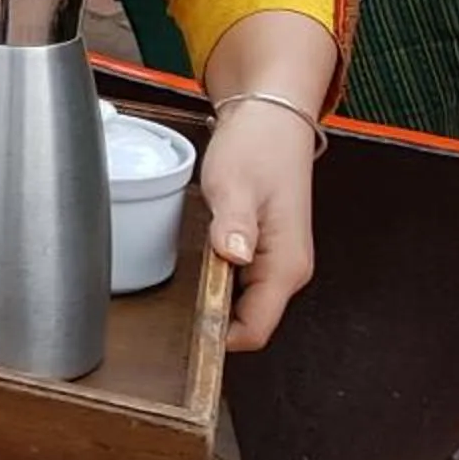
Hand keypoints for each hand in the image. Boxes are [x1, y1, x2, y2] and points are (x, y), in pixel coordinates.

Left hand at [202, 98, 317, 350]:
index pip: (257, 329)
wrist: (272, 120)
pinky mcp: (264, 251)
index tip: (186, 334)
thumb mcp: (236, 185)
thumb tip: (234, 255)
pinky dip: (217, 284)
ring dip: (214, 302)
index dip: (222, 339)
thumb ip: (234, 224)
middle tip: (171, 312)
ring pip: (243, 304)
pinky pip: (240, 283)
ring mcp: (276, 262)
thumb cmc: (258, 148)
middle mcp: (287, 270)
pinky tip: (197, 268)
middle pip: (249, 322)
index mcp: (286, 264)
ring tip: (180, 291)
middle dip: (213, 323)